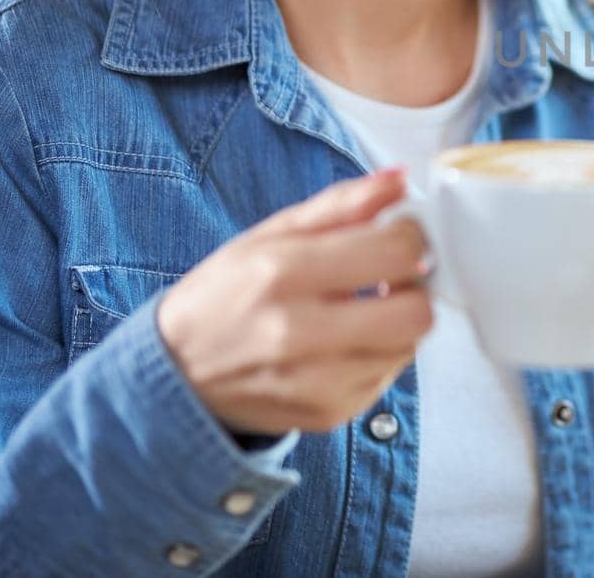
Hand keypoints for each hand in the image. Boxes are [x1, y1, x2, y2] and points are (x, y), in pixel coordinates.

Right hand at [156, 168, 433, 434]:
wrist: (175, 372)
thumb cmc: (224, 295)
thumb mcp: (270, 234)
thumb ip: (343, 204)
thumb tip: (402, 181)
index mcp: (283, 272)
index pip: (397, 252)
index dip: (412, 238)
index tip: (399, 235)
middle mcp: (298, 333)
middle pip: (417, 312)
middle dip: (414, 286)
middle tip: (391, 275)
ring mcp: (315, 382)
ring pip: (409, 346)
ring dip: (398, 321)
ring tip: (362, 308)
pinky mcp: (329, 412)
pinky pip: (388, 377)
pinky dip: (378, 354)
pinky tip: (346, 341)